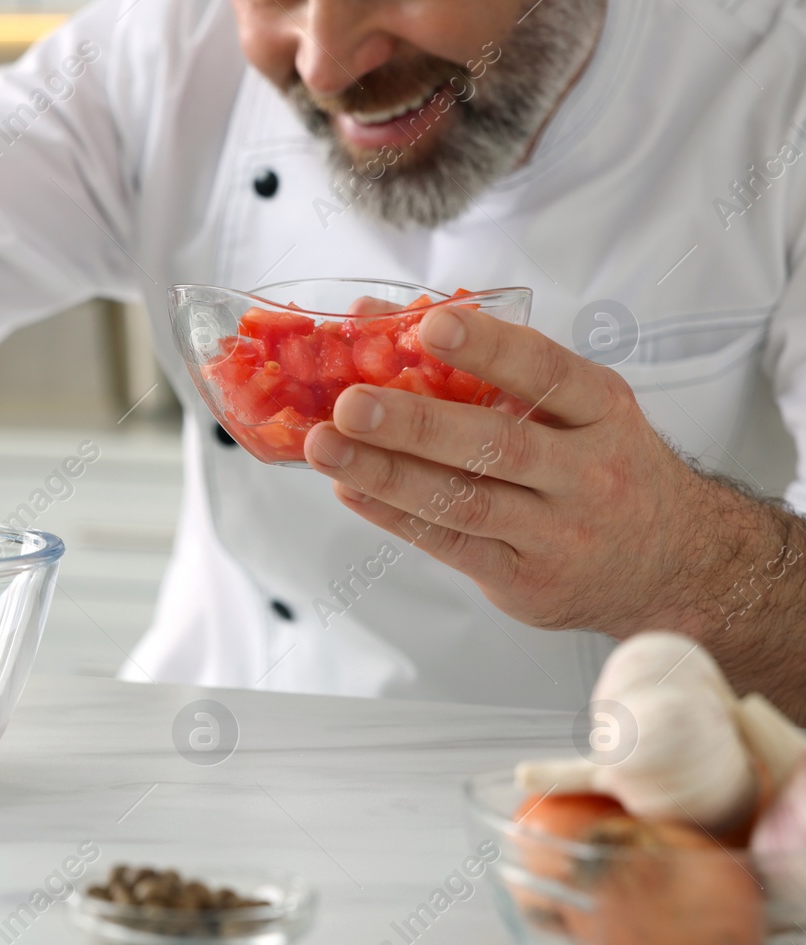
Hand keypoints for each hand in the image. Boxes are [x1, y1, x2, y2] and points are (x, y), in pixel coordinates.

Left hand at [301, 305, 717, 638]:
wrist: (670, 563)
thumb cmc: (600, 464)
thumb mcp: (573, 405)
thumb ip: (483, 362)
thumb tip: (374, 314)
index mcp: (600, 409)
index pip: (546, 371)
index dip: (488, 348)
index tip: (430, 326)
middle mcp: (587, 471)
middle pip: (496, 444)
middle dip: (416, 423)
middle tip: (350, 403)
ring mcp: (558, 530)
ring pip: (464, 501)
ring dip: (387, 474)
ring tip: (326, 447)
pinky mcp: (526, 578)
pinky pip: (451, 544)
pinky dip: (394, 515)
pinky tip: (351, 489)